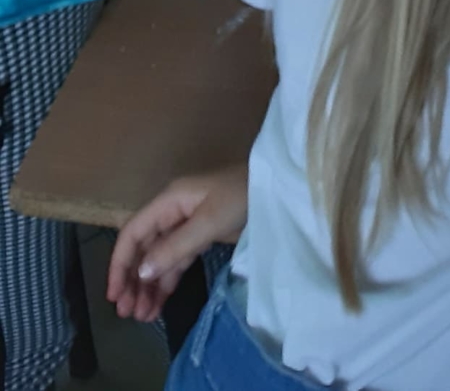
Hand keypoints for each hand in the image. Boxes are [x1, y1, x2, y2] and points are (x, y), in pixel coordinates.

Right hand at [108, 167, 248, 322]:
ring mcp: (186, 225)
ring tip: (141, 316)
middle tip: (126, 313)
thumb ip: (174, 247)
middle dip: (132, 280)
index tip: (114, 294)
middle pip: (143, 248)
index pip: (133, 232)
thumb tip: (141, 272)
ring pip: (158, 259)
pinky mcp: (200, 237)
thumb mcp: (208, 222)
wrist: (277, 190)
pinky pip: (176, 262)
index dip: (120, 263)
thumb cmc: (241, 197)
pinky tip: (158, 305)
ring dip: (148, 286)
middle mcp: (172, 213)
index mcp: (169, 201)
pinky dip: (166, 283)